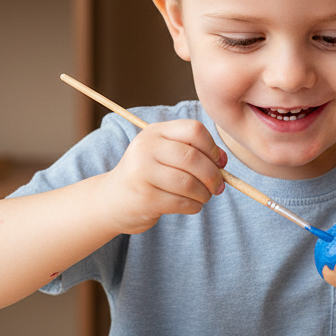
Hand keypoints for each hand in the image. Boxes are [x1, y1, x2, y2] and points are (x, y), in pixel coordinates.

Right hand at [102, 120, 225, 234]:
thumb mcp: (164, 154)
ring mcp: (142, 172)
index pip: (194, 129)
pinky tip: (192, 205)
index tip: (220, 163)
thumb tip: (222, 160)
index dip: (213, 148)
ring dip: (204, 194)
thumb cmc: (148, 175)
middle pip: (192, 157)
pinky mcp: (144, 198)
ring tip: (204, 197)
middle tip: (218, 187)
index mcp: (155, 132)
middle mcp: (146, 148)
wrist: (113, 200)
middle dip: (213, 175)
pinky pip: (181, 202)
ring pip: (189, 183)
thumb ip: (193, 151)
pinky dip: (194, 206)